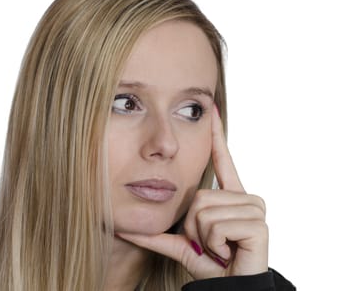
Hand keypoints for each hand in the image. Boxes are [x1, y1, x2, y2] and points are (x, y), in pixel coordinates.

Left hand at [116, 106, 268, 279]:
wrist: (230, 288)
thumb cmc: (210, 265)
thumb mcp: (180, 244)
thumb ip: (154, 234)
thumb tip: (122, 228)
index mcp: (228, 196)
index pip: (221, 159)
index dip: (214, 135)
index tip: (209, 108)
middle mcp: (244, 197)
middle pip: (197, 196)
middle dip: (193, 226)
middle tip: (208, 243)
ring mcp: (254, 208)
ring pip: (204, 211)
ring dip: (202, 237)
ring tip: (217, 248)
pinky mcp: (258, 223)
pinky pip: (216, 225)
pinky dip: (213, 244)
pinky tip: (227, 251)